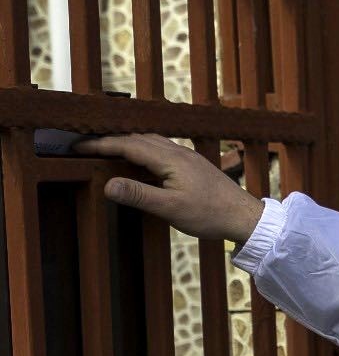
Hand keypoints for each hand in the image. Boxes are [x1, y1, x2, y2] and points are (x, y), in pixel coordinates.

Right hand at [73, 133, 263, 243]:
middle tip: (85, 146)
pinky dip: (142, 149)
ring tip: (107, 149)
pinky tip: (140, 160)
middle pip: (138, 139)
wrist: (244, 216)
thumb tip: (108, 184)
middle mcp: (179, 152)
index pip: (128, 145)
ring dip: (127, 142)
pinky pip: (161, 149)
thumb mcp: (171, 208)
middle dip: (110, 140)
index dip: (101, 144)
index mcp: (171, 159)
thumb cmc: (210, 214)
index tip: (76, 146)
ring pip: (151, 142)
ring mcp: (187, 157)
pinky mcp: (193, 165)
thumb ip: (139, 195)